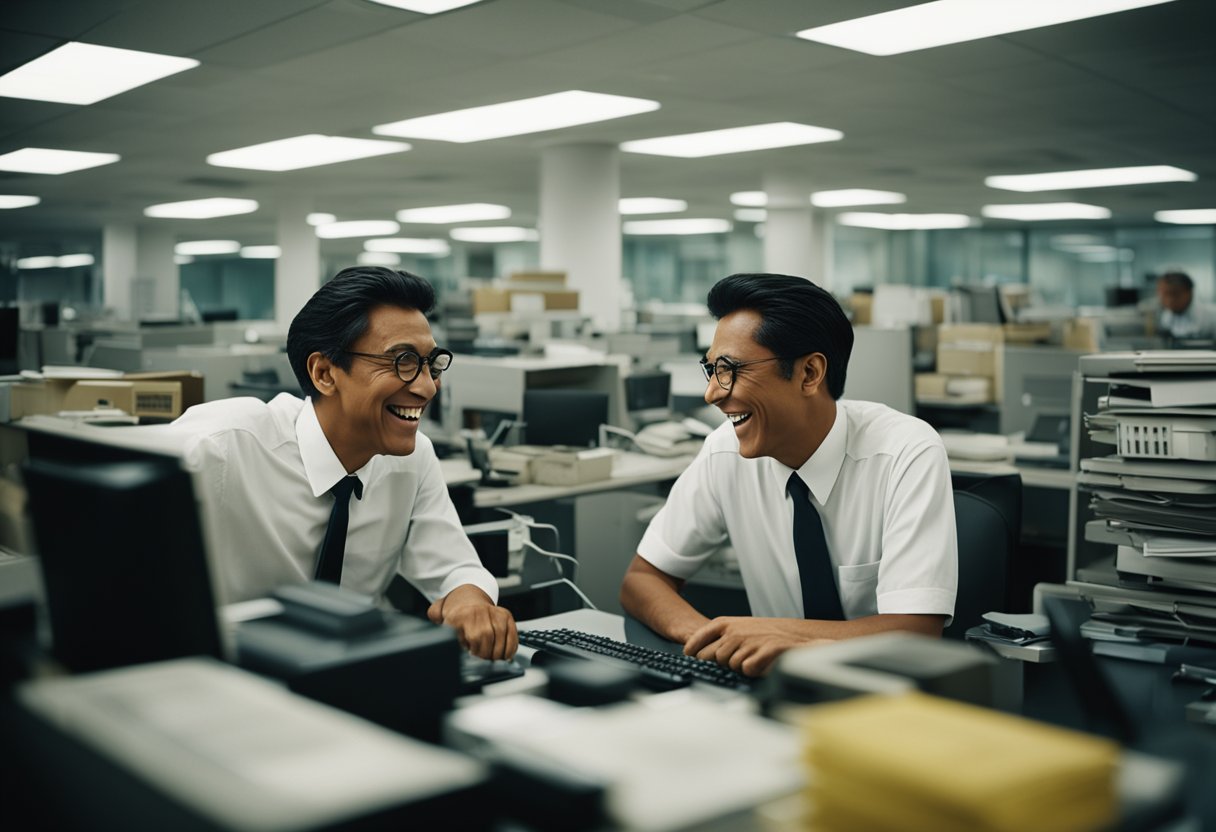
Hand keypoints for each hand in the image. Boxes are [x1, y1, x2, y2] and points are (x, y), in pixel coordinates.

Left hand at [427, 585, 517, 659]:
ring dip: (497, 653)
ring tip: (491, 659)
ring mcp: (493, 612)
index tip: (471, 658)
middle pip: (486, 637)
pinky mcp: (505, 615)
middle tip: (481, 660)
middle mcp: (478, 612)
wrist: (468, 598)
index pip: (470, 637)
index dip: (473, 651)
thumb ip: (438, 633)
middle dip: (484, 654)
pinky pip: (512, 634)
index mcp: (460, 615)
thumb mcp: (441, 622)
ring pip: (500, 637)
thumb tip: (439, 648)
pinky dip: (510, 648)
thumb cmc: (456, 616)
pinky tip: (504, 655)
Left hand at [683, 616, 831, 676]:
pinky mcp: (762, 653)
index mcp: (727, 624)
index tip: (688, 653)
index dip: (693, 647)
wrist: (796, 638)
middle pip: (711, 656)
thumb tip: (697, 652)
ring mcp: (748, 641)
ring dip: (739, 666)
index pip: (700, 637)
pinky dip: (753, 671)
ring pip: (729, 665)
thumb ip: (721, 637)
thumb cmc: (766, 635)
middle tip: (733, 659)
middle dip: (720, 662)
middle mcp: (735, 631)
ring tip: (752, 658)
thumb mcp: (740, 628)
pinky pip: (746, 670)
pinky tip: (761, 663)